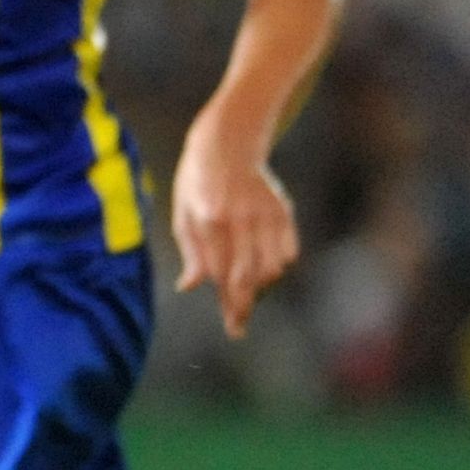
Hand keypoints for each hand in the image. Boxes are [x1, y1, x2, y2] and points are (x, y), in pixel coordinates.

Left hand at [170, 126, 300, 338]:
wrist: (228, 143)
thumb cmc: (196, 182)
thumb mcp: (181, 214)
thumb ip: (190, 253)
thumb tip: (189, 287)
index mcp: (210, 220)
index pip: (223, 274)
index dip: (230, 304)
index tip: (233, 326)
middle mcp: (241, 219)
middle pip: (250, 276)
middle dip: (245, 306)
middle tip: (239, 326)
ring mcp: (266, 214)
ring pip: (273, 267)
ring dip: (261, 288)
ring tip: (246, 296)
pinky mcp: (283, 211)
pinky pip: (289, 251)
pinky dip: (279, 267)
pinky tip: (264, 273)